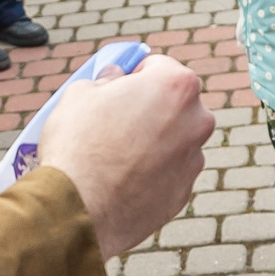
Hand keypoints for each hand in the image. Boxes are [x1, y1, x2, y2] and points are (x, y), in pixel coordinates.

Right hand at [37, 57, 213, 257]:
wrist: (79, 210)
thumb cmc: (78, 145)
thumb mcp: (80, 94)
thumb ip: (106, 80)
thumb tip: (115, 79)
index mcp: (176, 85)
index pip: (159, 66)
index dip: (134, 74)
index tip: (118, 87)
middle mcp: (196, 120)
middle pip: (174, 104)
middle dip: (150, 108)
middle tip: (115, 121)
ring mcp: (193, 160)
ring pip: (174, 141)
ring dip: (152, 142)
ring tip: (114, 156)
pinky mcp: (184, 194)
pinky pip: (168, 174)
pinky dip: (151, 174)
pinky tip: (121, 181)